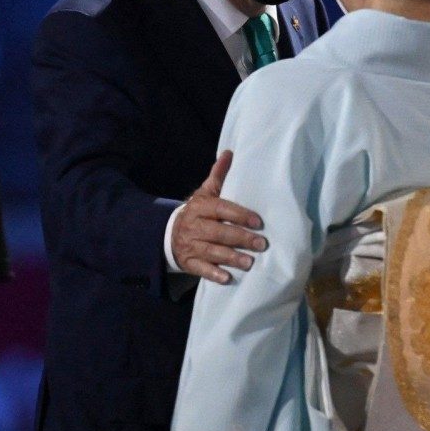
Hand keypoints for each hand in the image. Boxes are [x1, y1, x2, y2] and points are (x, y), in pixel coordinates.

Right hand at [171, 150, 265, 283]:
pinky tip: (228, 278)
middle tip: (262, 243)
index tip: (258, 221)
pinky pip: (200, 270)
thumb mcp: (204, 193)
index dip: (239, 215)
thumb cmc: (197, 212)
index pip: (221, 209)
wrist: (167, 233)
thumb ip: (218, 176)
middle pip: (219, 232)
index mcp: (199, 207)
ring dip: (231, 258)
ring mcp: (190, 245)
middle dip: (241, 238)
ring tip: (250, 262)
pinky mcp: (188, 262)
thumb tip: (229, 153)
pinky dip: (214, 274)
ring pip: (212, 252)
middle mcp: (194, 226)